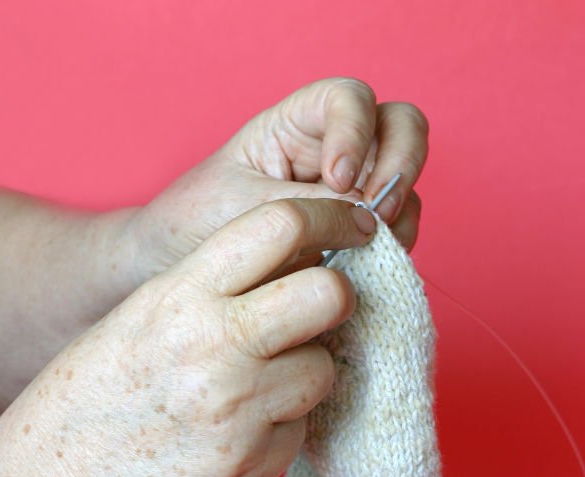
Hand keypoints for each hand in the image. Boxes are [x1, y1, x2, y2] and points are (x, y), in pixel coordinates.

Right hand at [0, 198, 375, 476]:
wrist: (67, 476)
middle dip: (338, 298)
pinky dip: (279, 429)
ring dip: (305, 374)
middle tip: (322, 310)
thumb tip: (304, 265)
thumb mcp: (147, 313)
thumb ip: (218, 287)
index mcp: (183, 294)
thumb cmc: (105, 389)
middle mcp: (215, 345)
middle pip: (328, 295)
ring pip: (322, 369)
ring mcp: (237, 408)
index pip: (281, 226)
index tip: (356, 225)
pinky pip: (299, 430)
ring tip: (258, 388)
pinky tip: (235, 433)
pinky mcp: (251, 461)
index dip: (332, 217)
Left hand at [133, 77, 427, 274]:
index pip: (350, 99)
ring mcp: (356, 195)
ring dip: (400, 214)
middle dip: (399, 165)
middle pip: (401, 128)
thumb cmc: (197, 224)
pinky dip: (395, 248)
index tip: (338, 178)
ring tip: (372, 248)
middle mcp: (337, 152)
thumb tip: (367, 218)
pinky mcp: (360, 239)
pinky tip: (369, 268)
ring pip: (407, 185)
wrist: (178, 270)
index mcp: (299, 123)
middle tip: (376, 212)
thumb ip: (305, 206)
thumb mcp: (244, 207)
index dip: (355, 131)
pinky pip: (398, 234)